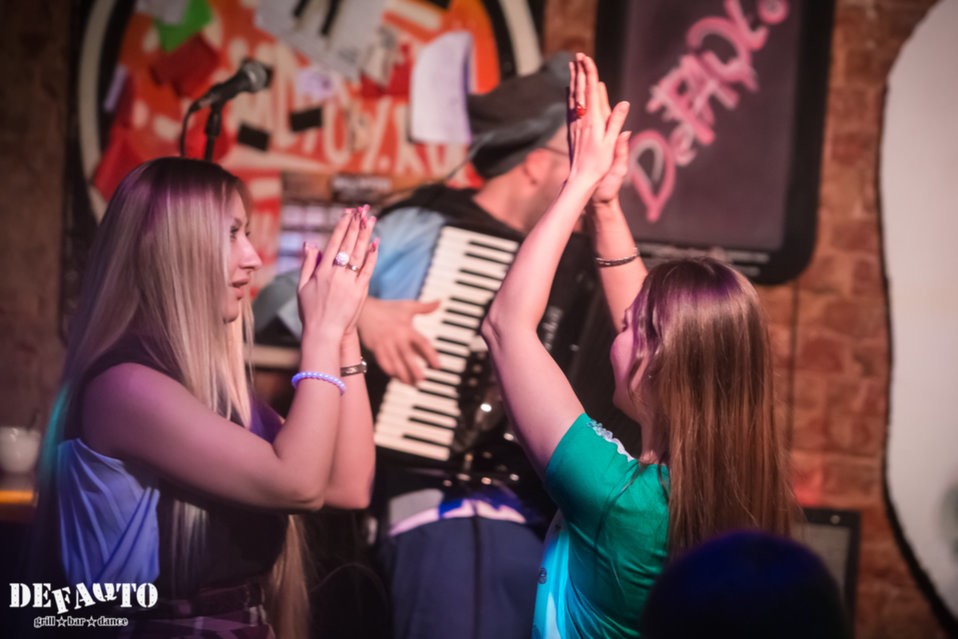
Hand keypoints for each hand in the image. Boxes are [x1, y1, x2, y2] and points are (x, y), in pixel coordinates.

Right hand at [297, 206, 378, 337]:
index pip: (334, 242)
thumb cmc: (310, 311)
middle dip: (356, 225)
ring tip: (371, 219)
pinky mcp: (360, 291)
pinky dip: (372, 256)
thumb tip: (310, 243)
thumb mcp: (302, 286)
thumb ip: (307, 264)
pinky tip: (376, 243)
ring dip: (366, 235)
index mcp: (321, 271)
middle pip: (348, 244)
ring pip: (359, 253)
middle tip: (362, 210)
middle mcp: (336, 274)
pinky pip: (368, 270)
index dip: (342, 226)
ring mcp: (349, 282)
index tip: (347, 213)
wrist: (324, 333)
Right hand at [357, 297, 440, 384]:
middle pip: (407, 355)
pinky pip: (383, 363)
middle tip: (423, 379)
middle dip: (414, 369)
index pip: (421, 343)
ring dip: (403, 375)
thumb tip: (439, 302)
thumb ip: (424, 307)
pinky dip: (391, 372)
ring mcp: (385, 344)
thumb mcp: (407, 306)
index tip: (438, 366)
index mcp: (407, 328)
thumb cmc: (389, 309)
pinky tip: (398, 378)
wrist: (364, 309)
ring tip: (413, 383)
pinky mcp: (375, 348)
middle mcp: (396, 337)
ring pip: (395, 363)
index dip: (430, 355)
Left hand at [567, 53, 629, 189]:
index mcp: (593, 120)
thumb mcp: (611, 144)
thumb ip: (616, 122)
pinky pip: (570, 108)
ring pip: (573, 97)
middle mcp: (582, 120)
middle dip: (580, 71)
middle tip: (578, 55)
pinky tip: (568, 90)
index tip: (586, 58)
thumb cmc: (598, 164)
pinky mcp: (572, 130)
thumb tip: (624, 103)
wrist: (580, 179)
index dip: (589, 73)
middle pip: (580, 90)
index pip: (591, 91)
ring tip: (572, 66)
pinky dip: (570, 95)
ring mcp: (575, 124)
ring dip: (573, 80)